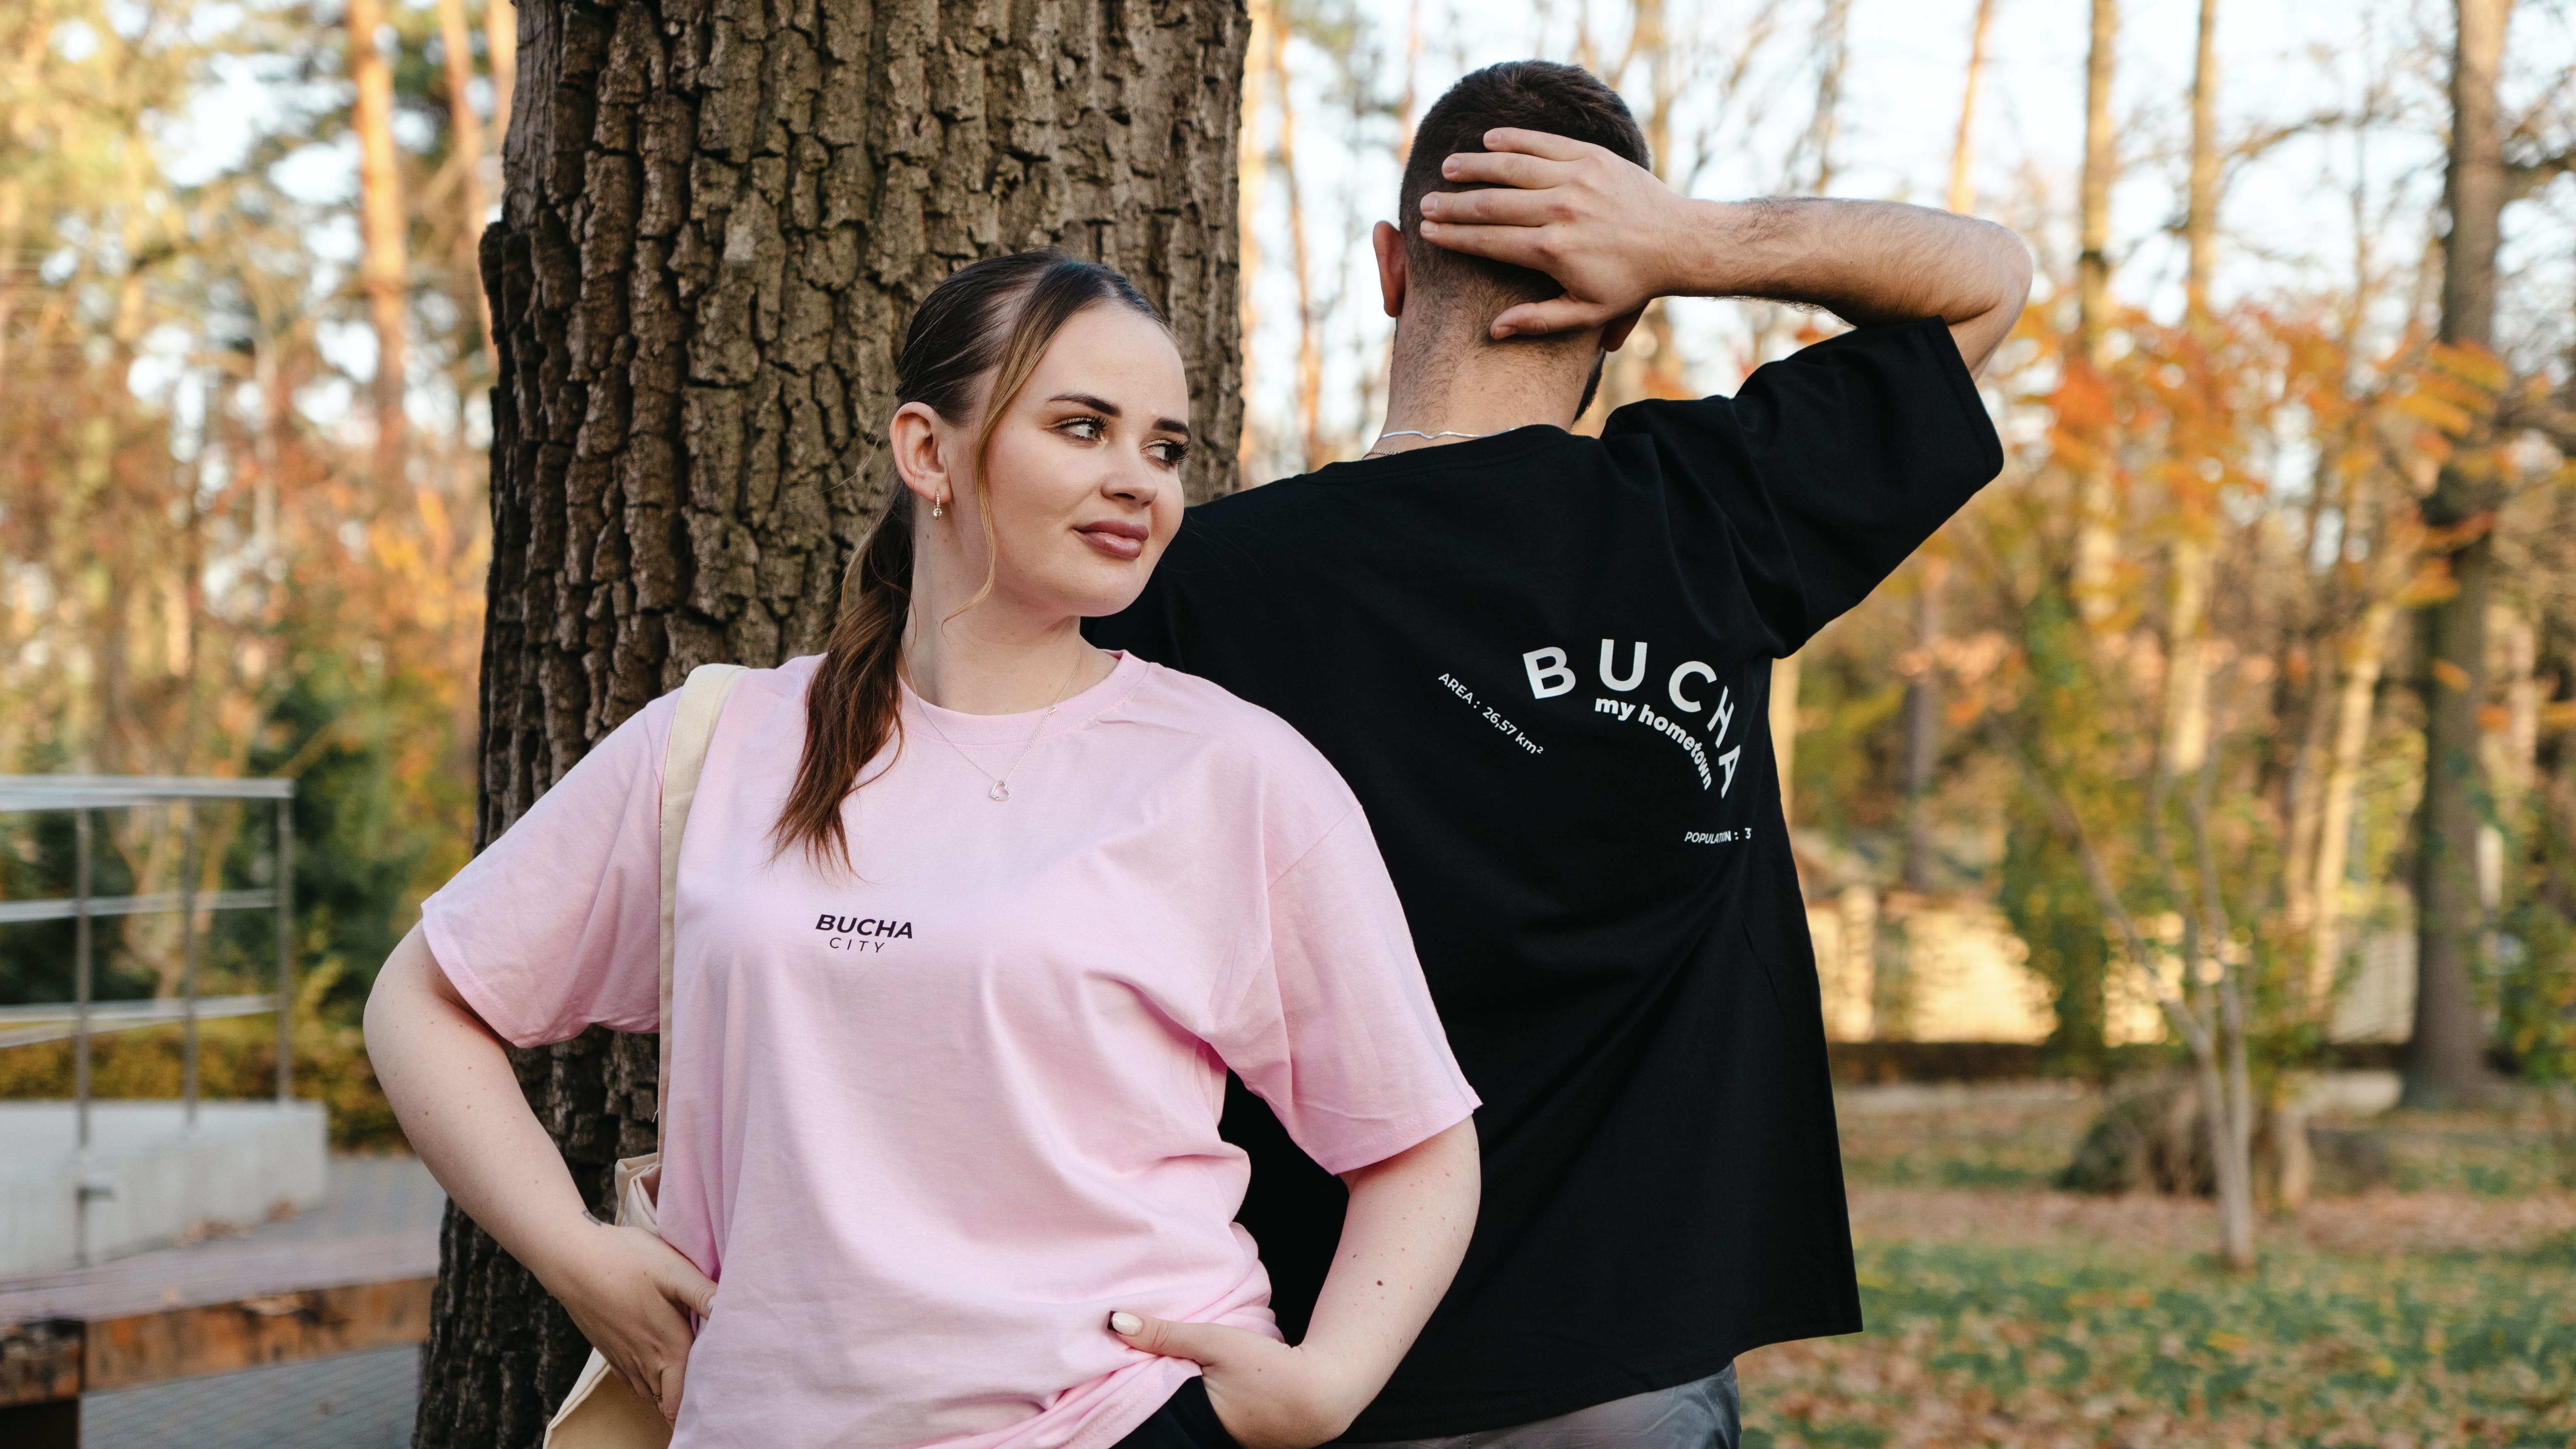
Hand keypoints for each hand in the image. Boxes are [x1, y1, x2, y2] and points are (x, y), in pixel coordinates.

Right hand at [539, 1219, 718, 1423]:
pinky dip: (648, 1384)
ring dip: (667, 1394)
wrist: (573, 1261)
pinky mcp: (609, 1350)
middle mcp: (646, 1360)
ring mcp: (624, 1358)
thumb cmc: (626, 1260)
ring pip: (650, 1393)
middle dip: (686, 1403)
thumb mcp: (673, 1270)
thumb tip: (731, 1310)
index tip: (717, 1395)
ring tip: (687, 1387)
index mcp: (668, 1346)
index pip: (683, 1400)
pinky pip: (632, 1381)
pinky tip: (657, 1371)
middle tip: (707, 1394)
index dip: (700, 1405)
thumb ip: (703, 1294)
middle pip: (669, 1401)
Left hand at [1110, 1311, 1362, 1448]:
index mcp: (1189, 1424)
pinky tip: (1200, 1393)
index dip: (1127, 1393)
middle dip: (1147, 1401)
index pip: (1142, 1412)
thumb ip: (1165, 1333)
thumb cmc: (1269, 1369)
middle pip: (1161, 1420)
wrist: (1323, 1392)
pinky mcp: (1239, 1442)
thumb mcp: (1215, 1341)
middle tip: (1131, 1375)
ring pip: (1182, 1423)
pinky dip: (1196, 1410)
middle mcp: (1201, 1441)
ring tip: (1164, 1381)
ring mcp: (1223, 1445)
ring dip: (1173, 1405)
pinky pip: (1205, 1426)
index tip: (1111, 1377)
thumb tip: (1115, 1322)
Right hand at [1417, 128, 1698, 338]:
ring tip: (1447, 168)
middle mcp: (1559, 210)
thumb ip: (1538, 321)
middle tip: (1425, 203)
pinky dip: (1513, 139)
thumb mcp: (1586, 313)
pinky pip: (1542, 142)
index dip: (1453, 237)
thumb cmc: (1630, 283)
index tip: (1428, 233)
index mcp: (1551, 250)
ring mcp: (1575, 178)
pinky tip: (1489, 141)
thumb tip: (1494, 331)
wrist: (1678, 242)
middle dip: (1452, 204)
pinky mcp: (1592, 157)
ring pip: (1510, 167)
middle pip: (1490, 203)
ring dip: (1473, 166)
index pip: (1488, 240)